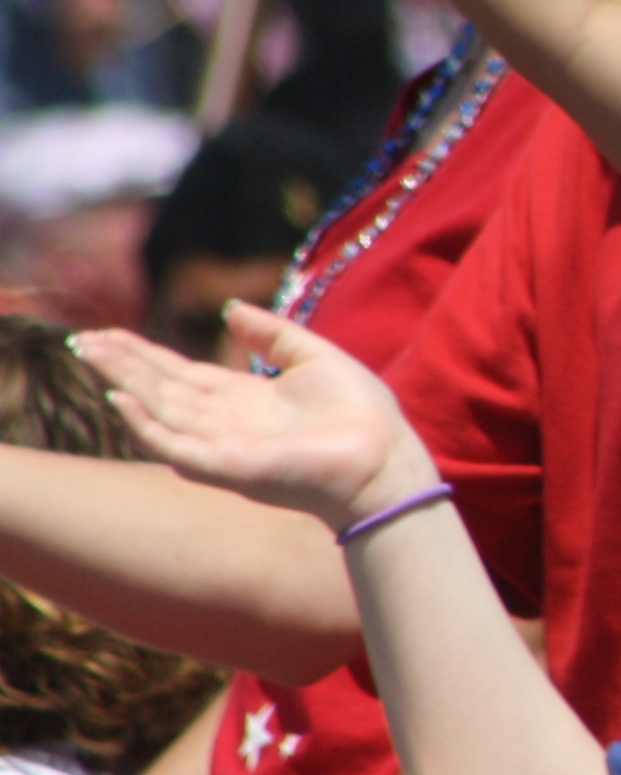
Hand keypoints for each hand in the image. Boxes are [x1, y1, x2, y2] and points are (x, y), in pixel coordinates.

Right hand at [73, 306, 436, 529]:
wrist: (386, 460)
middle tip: (80, 339)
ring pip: (158, 409)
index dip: (142, 353)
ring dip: (123, 381)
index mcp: (242, 398)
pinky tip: (121, 398)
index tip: (105, 332)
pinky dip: (146, 423)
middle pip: (158, 387)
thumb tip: (230, 308)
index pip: (178, 372)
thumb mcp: (315, 356)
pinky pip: (175, 445)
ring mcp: (221, 445)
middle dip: (120, 363)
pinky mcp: (227, 466)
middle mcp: (222, 422)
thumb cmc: (360, 415)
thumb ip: (272, 334)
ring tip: (91, 353)